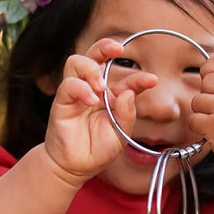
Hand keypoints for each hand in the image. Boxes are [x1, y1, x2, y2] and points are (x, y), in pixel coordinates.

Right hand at [44, 39, 156, 185]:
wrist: (76, 167)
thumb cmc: (97, 149)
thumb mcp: (121, 135)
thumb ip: (126, 115)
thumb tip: (128, 93)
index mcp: (112, 96)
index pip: (125, 79)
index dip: (139, 77)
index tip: (151, 80)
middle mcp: (94, 89)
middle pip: (95, 55)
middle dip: (106, 47)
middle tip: (118, 50)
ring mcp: (76, 93)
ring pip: (77, 62)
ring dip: (91, 69)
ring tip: (101, 86)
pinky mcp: (62, 102)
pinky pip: (69, 85)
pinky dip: (81, 89)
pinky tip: (92, 100)